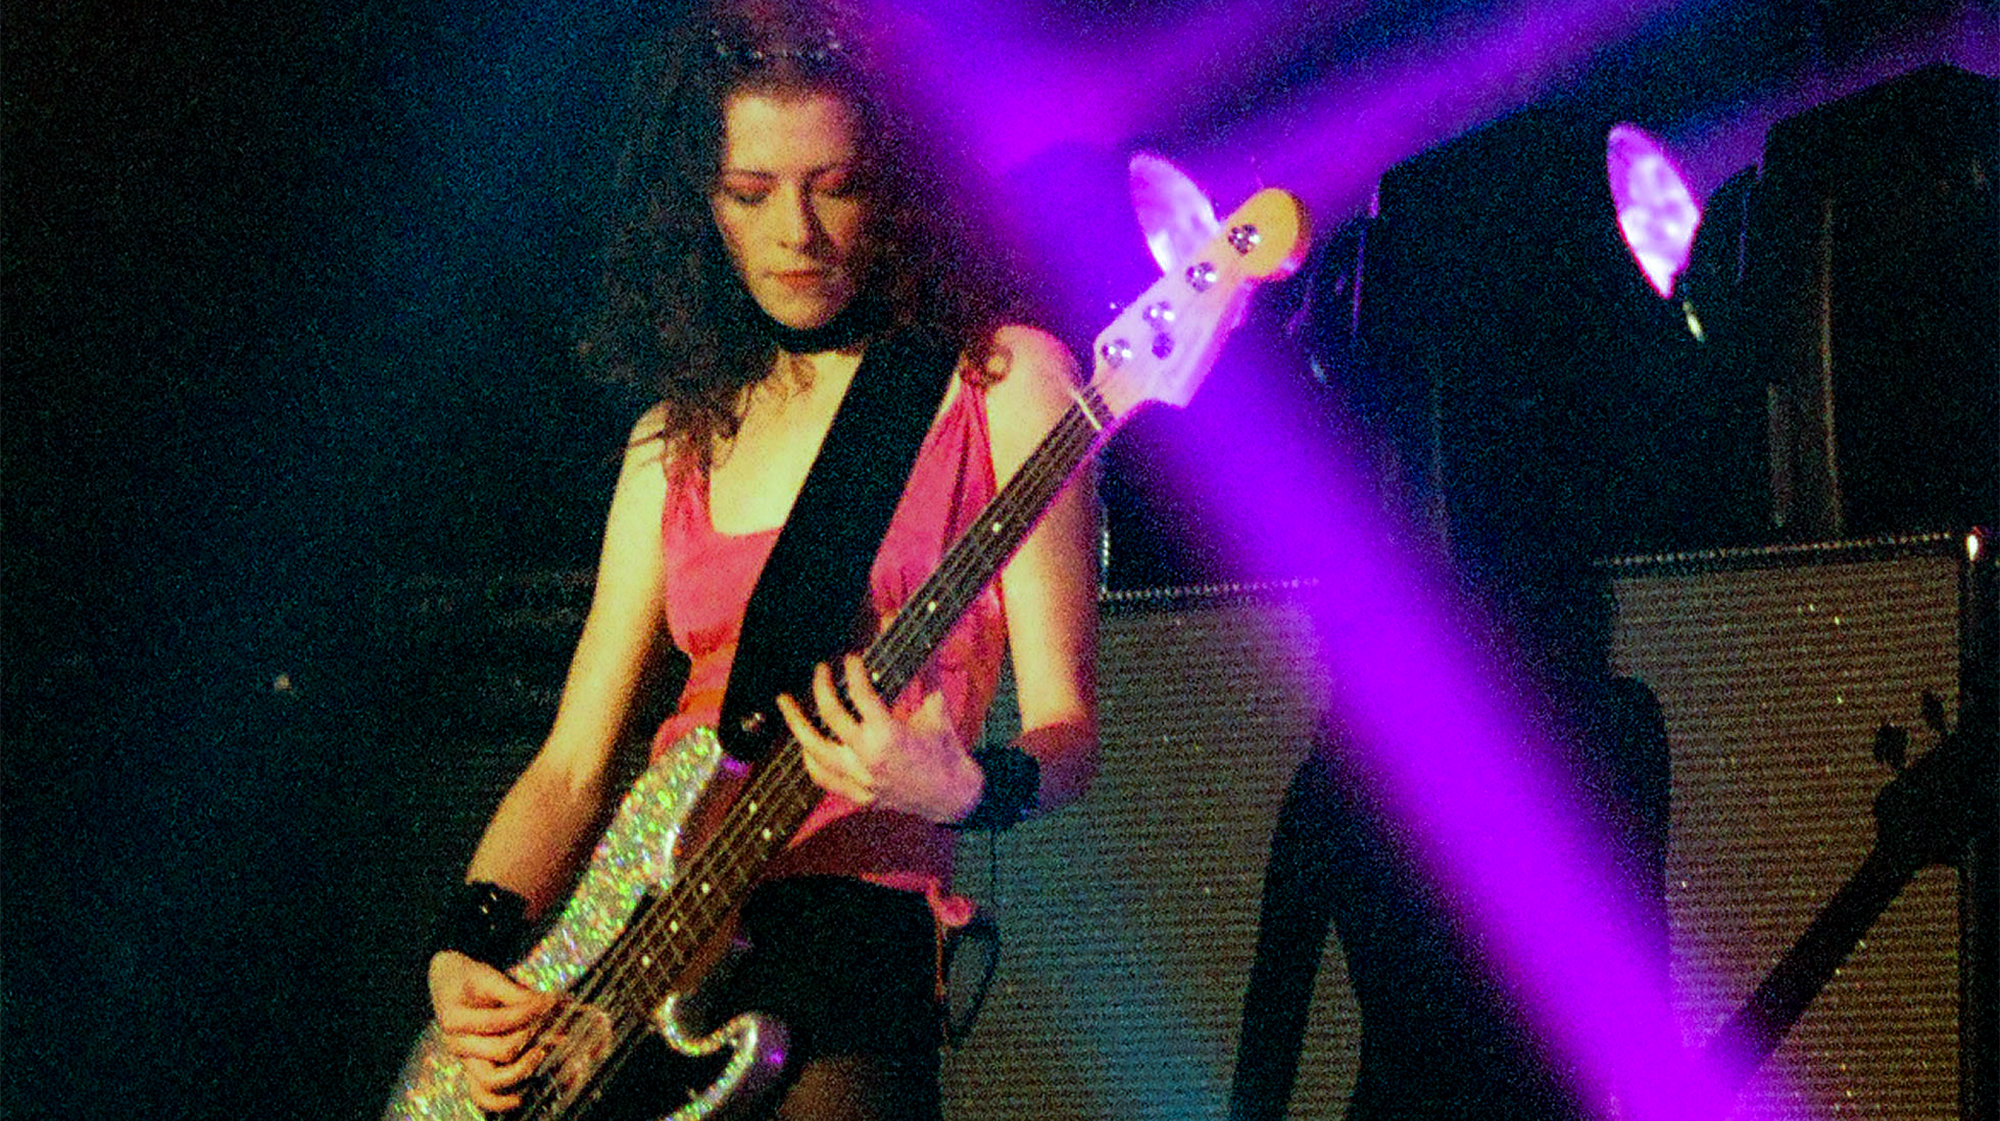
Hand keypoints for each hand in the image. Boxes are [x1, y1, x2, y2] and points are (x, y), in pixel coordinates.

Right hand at [428, 950, 557, 1112]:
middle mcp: (456, 1045)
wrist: (446, 982)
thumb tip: (553, 1005)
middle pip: (501, 1051)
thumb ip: (517, 994)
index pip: (499, 1022)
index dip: (529, 1011)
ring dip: (521, 1071)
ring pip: (490, 1083)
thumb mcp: (488, 977)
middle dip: (530, 1035)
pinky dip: (499, 1102)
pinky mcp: (473, 1069)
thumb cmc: (468, 978)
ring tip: (541, 1053)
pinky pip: (482, 1095)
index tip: (551, 1000)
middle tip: (548, 1020)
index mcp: (453, 1020)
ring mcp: (465, 1060)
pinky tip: (520, 1097)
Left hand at [776, 655, 983, 823]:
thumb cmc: (946, 747)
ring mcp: (860, 779)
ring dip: (797, 723)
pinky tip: (804, 743)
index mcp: (889, 733)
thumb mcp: (936, 705)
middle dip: (821, 686)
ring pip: (814, 750)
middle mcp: (868, 757)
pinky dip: (809, 758)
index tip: (851, 657)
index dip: (854, 670)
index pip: (860, 693)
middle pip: (830, 715)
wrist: (953, 795)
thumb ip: (922, 668)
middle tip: (821, 670)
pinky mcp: (858, 795)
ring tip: (785, 702)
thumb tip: (913, 634)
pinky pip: (822, 777)